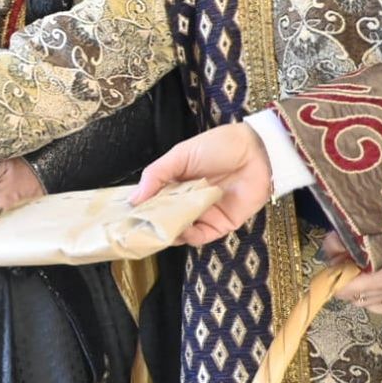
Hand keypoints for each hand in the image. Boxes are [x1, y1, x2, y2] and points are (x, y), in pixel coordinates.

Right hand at [129, 123, 274, 245]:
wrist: (257, 150)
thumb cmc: (219, 146)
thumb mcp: (180, 155)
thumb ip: (156, 175)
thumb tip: (133, 199)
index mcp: (175, 183)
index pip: (152, 201)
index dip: (140, 210)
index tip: (124, 217)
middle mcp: (187, 201)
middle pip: (164, 219)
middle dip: (152, 225)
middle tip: (137, 229)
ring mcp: (203, 214)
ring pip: (180, 231)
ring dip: (169, 232)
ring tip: (158, 229)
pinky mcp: (221, 224)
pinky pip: (201, 236)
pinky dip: (188, 236)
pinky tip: (181, 230)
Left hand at [324, 232, 381, 316]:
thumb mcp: (354, 231)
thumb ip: (336, 245)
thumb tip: (330, 261)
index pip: (347, 290)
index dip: (334, 280)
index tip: (332, 268)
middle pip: (355, 297)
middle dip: (344, 284)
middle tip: (342, 270)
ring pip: (368, 303)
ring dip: (358, 293)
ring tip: (356, 277)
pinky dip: (376, 304)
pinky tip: (370, 292)